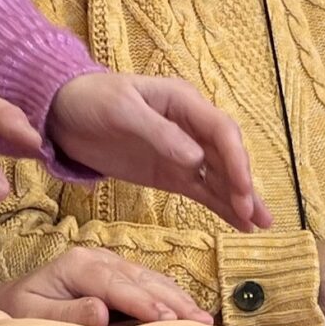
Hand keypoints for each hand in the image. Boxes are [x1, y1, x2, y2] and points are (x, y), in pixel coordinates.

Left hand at [0, 247, 209, 325]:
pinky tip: (189, 311)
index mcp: (77, 264)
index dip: (143, 302)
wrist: (13, 299)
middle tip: (200, 323)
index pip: (116, 285)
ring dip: (178, 298)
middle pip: (141, 279)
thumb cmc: (22, 311)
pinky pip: (149, 283)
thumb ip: (66, 313)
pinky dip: (171, 296)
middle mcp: (98, 257)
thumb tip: (100, 312)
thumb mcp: (33, 315)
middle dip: (172, 300)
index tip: (167, 319)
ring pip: (151, 279)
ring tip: (203, 320)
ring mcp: (111, 262)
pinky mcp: (120, 272)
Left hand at [48, 72, 268, 232]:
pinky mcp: (171, 173)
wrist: (62, 113)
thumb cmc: (92, 100)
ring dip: (241, 198)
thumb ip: (159, 133)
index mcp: (183, 102)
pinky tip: (240, 223)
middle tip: (251, 214)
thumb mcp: (122, 110)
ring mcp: (183, 152)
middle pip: (227, 155)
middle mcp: (191, 126)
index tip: (242, 189)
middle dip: (242, 183)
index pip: (221, 131)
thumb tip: (196, 159)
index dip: (236, 160)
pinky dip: (221, 206)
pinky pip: (202, 190)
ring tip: (262, 225)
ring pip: (220, 176)